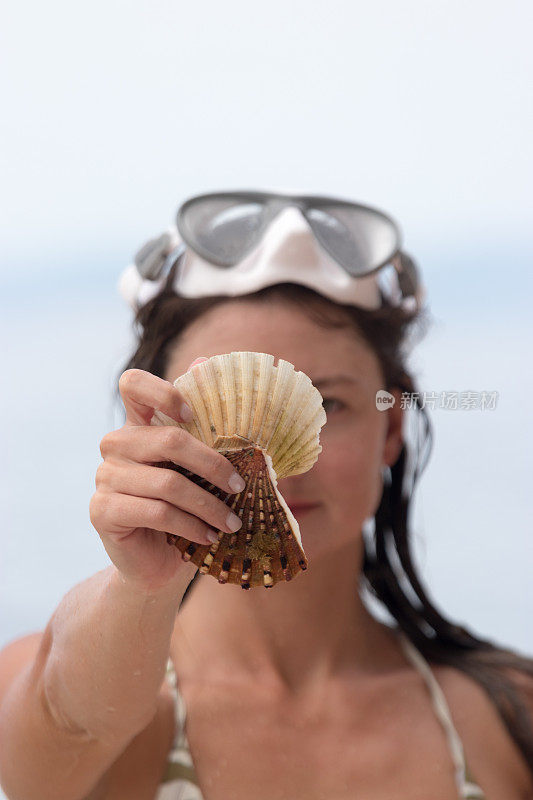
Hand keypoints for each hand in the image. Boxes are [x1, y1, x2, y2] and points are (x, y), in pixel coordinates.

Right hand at [89, 358, 243, 592]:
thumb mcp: (198, 470)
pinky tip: (208, 536)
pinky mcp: (103, 510)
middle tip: (240, 486)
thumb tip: (207, 362)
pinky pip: (157, 512)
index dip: (162, 391)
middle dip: (212, 465)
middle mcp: (116, 445)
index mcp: (138, 425)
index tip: (191, 414)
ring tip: (232, 523)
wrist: (157, 563)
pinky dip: (191, 525)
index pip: (133, 384)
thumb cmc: (185, 510)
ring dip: (209, 505)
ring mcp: (105, 477)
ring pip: (168, 483)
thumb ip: (204, 427)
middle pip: (168, 440)